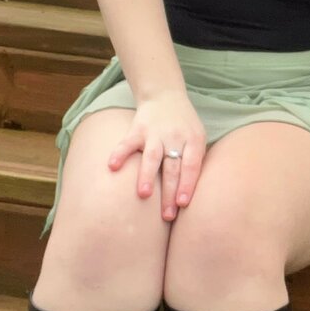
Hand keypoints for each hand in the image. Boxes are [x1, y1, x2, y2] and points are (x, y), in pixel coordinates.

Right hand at [107, 89, 206, 221]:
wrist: (165, 95)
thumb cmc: (184, 126)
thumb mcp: (197, 139)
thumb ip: (195, 162)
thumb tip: (191, 196)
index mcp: (193, 140)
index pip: (191, 165)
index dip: (188, 184)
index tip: (183, 204)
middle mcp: (175, 137)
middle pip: (173, 168)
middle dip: (170, 192)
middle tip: (167, 215)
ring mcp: (155, 133)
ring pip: (152, 156)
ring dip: (147, 176)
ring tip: (143, 194)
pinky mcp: (137, 129)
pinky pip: (127, 143)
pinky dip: (119, 154)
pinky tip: (112, 166)